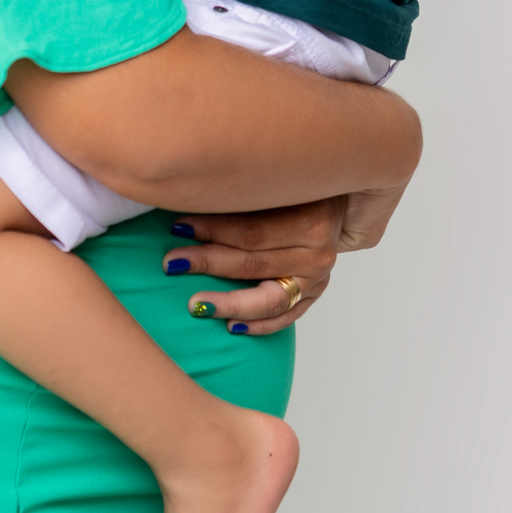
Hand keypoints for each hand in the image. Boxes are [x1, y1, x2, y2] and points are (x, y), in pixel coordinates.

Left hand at [160, 184, 404, 334]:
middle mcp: (317, 253)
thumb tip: (190, 195)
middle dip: (208, 263)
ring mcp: (317, 279)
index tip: (178, 226)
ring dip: (229, 303)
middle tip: (172, 263)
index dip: (212, 229)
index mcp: (310, 220)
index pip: (251, 231)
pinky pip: (286, 318)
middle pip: (254, 263)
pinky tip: (231, 327)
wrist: (339, 203)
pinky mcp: (314, 295)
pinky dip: (259, 324)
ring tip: (196, 305)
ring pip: (269, 299)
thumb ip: (245, 195)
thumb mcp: (279, 185)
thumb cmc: (297, 190)